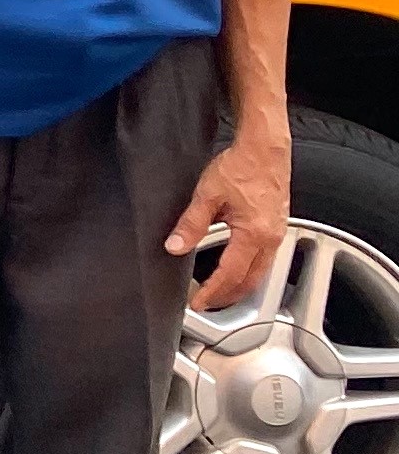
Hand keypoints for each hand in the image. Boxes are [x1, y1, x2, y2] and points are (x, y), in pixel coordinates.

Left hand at [170, 115, 292, 311]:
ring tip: (219, 291)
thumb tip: (175, 246)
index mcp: (254, 235)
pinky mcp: (278, 225)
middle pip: (250, 280)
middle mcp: (271, 238)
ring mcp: (277, 233)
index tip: (198, 304)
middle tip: (207, 304)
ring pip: (260, 271)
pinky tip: (237, 267)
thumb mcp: (207, 195)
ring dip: (240, 285)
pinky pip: (265, 257)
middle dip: (228, 296)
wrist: (265, 148)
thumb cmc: (241, 166)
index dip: (213, 292)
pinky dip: (250, 269)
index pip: (230, 274)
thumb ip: (191, 223)